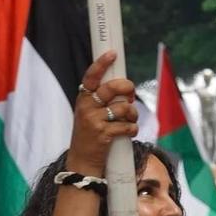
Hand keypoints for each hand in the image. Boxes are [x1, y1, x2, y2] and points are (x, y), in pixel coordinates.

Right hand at [66, 51, 137, 174]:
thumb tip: (125, 88)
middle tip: (131, 95)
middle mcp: (86, 108)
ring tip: (131, 120)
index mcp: (83, 99)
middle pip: (112, 88)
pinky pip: (126, 126)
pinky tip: (130, 132)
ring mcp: (94, 121)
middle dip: (127, 88)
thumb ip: (101, 100)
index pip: (91, 76)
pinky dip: (133, 129)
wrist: (82, 161)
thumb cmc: (89, 135)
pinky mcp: (103, 135)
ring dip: (133, 114)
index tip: (112, 54)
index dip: (101, 63)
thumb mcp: (88, 114)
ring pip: (123, 108)